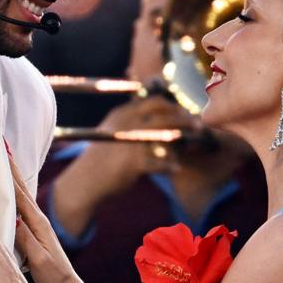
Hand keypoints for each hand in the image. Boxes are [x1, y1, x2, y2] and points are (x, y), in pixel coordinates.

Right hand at [8, 153, 77, 282]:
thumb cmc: (52, 275)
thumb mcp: (38, 259)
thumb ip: (27, 239)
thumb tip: (14, 218)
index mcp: (37, 223)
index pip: (19, 193)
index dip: (9, 173)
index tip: (0, 153)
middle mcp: (38, 218)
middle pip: (20, 186)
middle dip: (9, 166)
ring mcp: (37, 223)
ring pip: (20, 194)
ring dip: (10, 176)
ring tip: (1, 159)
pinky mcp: (34, 230)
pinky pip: (20, 205)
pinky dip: (12, 192)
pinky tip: (7, 189)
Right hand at [66, 97, 198, 198]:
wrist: (84, 181)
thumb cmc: (102, 157)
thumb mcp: (113, 131)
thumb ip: (133, 121)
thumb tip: (159, 119)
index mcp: (123, 113)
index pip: (155, 101)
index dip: (174, 105)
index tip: (185, 111)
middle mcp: (127, 123)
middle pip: (164, 114)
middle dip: (184, 118)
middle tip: (197, 125)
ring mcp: (130, 142)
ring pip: (166, 135)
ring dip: (182, 139)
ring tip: (193, 144)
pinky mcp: (133, 163)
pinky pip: (160, 163)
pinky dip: (170, 166)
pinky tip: (176, 169)